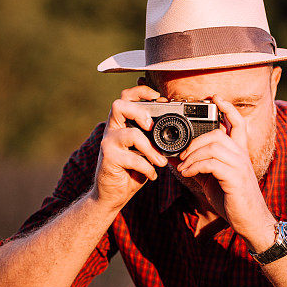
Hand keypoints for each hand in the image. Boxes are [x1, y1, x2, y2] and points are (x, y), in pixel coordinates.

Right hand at [90, 83, 168, 212]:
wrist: (112, 194)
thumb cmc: (131, 170)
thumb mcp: (145, 151)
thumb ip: (154, 139)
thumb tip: (178, 131)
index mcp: (122, 123)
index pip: (126, 97)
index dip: (141, 91)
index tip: (158, 96)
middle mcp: (112, 129)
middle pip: (119, 105)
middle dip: (140, 112)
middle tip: (152, 127)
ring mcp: (108, 143)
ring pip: (131, 134)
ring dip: (151, 149)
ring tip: (161, 161)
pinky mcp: (109, 158)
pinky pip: (133, 158)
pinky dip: (147, 168)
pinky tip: (152, 175)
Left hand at [176, 94, 275, 244]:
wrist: (249, 221)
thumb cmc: (232, 199)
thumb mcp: (213, 180)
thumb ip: (199, 166)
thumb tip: (176, 158)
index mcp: (239, 152)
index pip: (237, 123)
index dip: (228, 108)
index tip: (215, 98)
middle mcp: (241, 155)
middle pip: (217, 133)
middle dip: (195, 140)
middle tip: (182, 154)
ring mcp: (239, 165)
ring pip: (213, 146)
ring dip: (192, 155)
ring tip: (183, 167)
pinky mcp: (235, 178)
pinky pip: (211, 163)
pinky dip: (195, 167)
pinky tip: (188, 174)